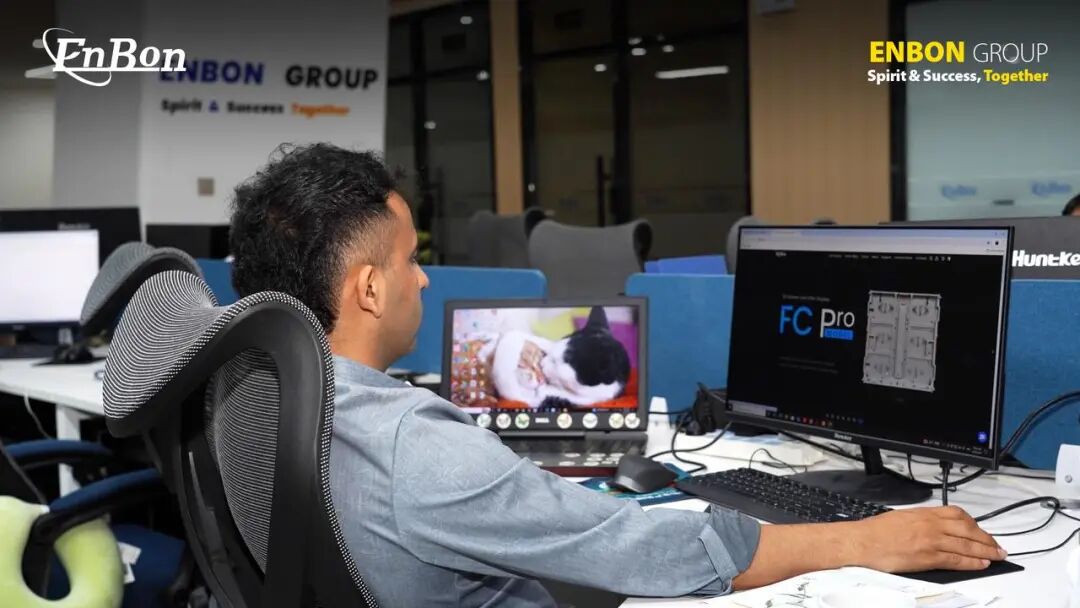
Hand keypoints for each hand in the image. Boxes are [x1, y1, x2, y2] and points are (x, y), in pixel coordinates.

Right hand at [849, 506, 1006, 571]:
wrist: (863, 542)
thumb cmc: (876, 532)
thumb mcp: (901, 517)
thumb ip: (921, 521)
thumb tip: (934, 526)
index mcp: (924, 513)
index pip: (958, 515)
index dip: (975, 524)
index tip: (982, 530)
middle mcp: (931, 525)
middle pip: (968, 529)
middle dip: (986, 539)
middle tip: (998, 546)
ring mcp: (931, 541)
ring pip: (967, 545)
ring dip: (986, 551)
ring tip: (997, 556)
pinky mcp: (928, 557)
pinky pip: (957, 559)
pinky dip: (972, 562)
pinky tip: (981, 564)